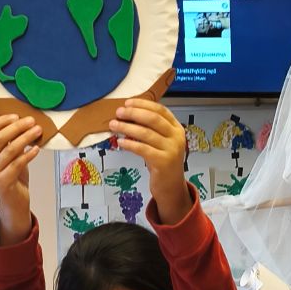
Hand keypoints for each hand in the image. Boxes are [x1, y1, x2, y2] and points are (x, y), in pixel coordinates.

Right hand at [0, 114, 40, 244]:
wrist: (14, 201)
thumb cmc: (14, 175)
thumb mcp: (11, 156)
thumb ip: (12, 142)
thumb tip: (25, 122)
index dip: (1, 121)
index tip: (16, 115)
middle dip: (17, 127)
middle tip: (32, 121)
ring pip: (9, 150)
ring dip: (25, 138)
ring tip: (38, 131)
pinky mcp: (3, 182)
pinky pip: (17, 164)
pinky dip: (28, 154)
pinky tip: (37, 149)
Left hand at [108, 100, 190, 223]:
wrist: (171, 186)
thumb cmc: (162, 161)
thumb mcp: (160, 142)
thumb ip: (150, 129)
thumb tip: (127, 116)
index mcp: (176, 128)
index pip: (160, 110)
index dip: (143, 104)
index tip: (128, 103)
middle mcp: (176, 137)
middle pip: (153, 119)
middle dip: (133, 114)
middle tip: (118, 112)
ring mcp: (171, 149)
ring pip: (146, 133)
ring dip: (127, 127)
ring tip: (114, 125)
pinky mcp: (163, 161)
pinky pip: (143, 149)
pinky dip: (130, 144)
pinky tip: (120, 142)